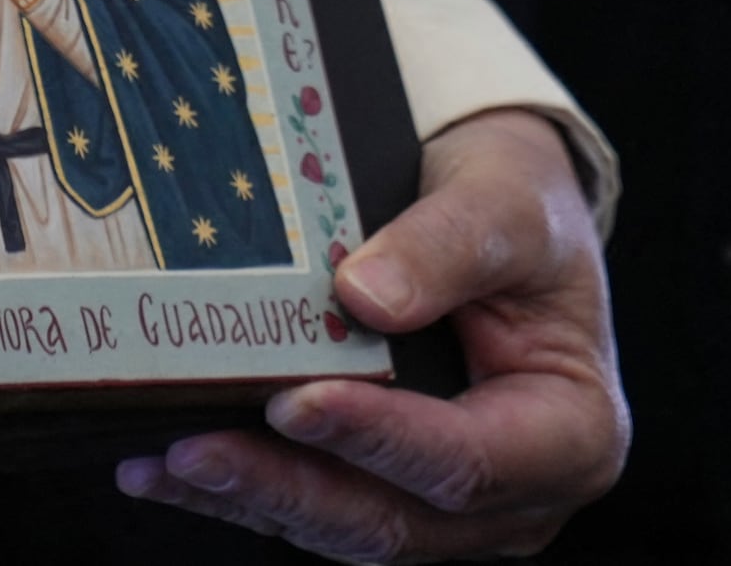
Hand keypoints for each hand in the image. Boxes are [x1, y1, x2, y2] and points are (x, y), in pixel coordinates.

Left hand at [117, 106, 624, 559]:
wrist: (505, 216)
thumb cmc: (523, 211)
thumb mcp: (507, 206)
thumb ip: (447, 247)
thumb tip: (363, 298)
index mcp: (570, 435)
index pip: (467, 460)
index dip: (379, 439)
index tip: (296, 403)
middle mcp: (512, 494)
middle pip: (392, 518)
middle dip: (288, 486)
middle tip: (197, 448)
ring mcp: (446, 506)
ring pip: (341, 524)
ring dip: (248, 497)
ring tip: (160, 461)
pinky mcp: (386, 491)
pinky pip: (313, 504)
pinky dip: (242, 489)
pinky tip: (164, 465)